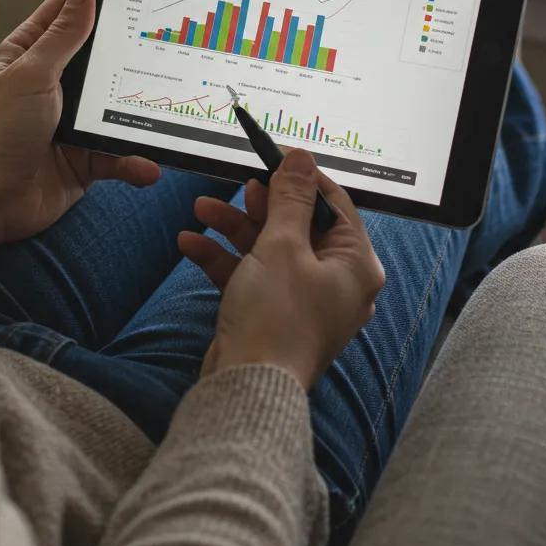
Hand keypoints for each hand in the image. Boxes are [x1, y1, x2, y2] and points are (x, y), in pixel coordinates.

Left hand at [0, 0, 159, 251]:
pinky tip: (147, 165)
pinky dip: (134, 161)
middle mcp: (54, 86)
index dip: (91, 0)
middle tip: (165, 41)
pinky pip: (119, 155)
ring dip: (139, 114)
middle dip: (129, 56)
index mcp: (31, 56)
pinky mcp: (86, 158)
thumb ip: (63, 37)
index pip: (64, 16)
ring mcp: (72, 123)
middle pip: (101, 61)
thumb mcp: (32, 74)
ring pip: (117, 109)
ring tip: (164, 109)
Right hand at [178, 149, 385, 389]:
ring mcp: (303, 301)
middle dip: (258, 204)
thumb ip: (290, 197)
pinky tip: (191, 243)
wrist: (246, 387)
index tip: (274, 157)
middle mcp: (336, 283)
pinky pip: (252, 275)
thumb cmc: (276, 317)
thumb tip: (302, 158)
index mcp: (355, 265)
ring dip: (233, 227)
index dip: (302, 178)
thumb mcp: (282, 245)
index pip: (333, 205)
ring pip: (269, 249)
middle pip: (298, 225)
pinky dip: (224, 259)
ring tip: (200, 209)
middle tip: (235, 185)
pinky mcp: (273, 315)